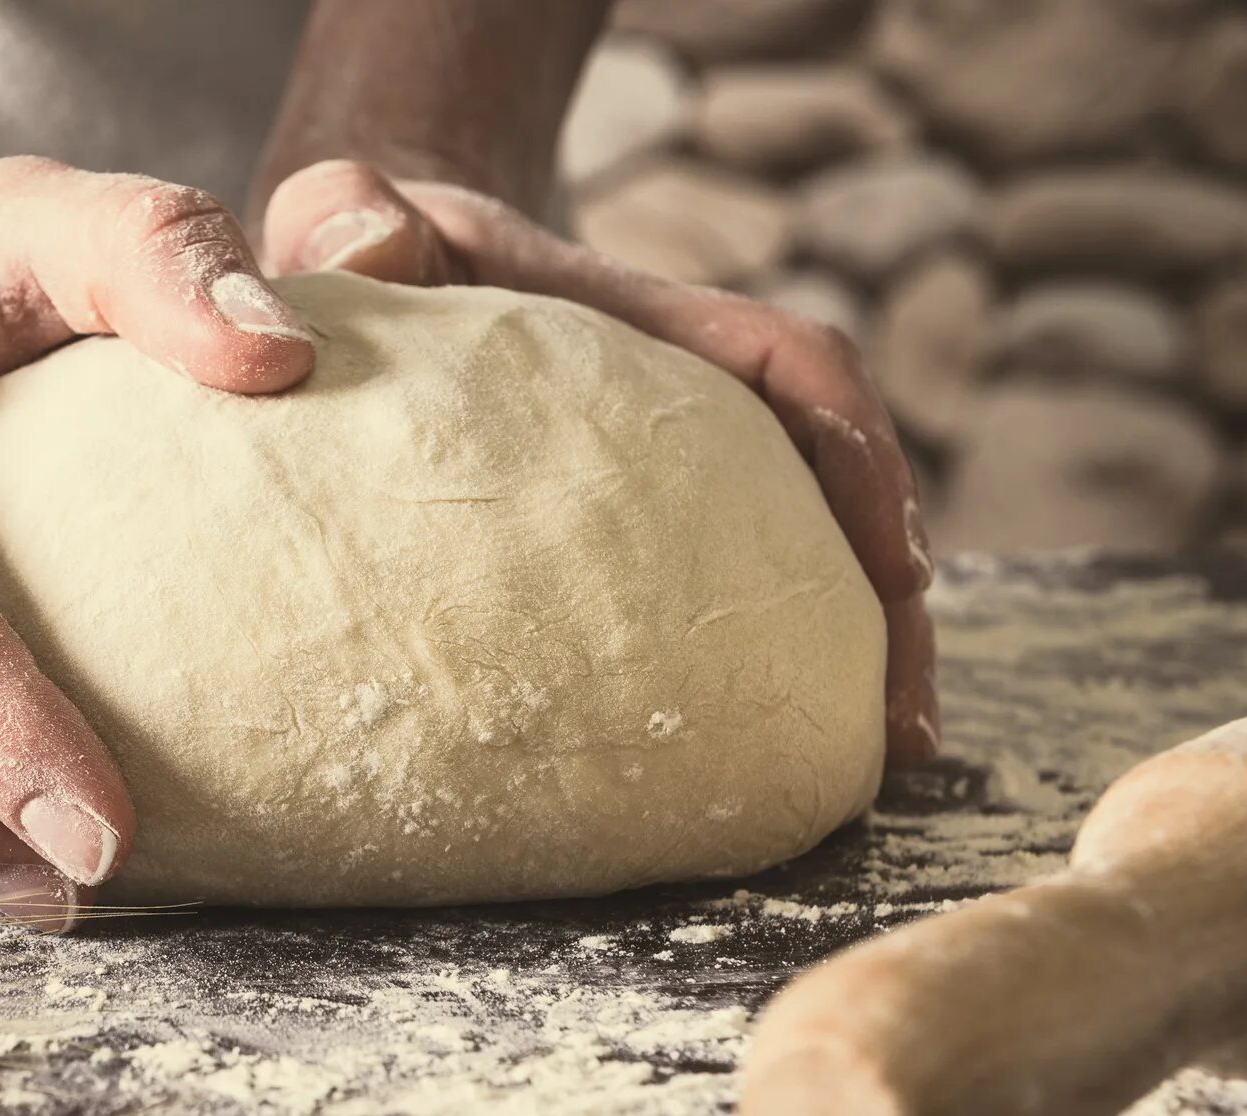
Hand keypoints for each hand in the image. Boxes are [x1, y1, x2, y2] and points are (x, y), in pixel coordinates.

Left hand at [259, 160, 939, 771]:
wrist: (352, 270)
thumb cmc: (355, 247)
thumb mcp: (344, 213)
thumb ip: (349, 213)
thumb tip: (378, 255)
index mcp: (629, 320)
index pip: (784, 366)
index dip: (856, 457)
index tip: (898, 565)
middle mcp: (669, 391)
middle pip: (824, 482)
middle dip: (884, 598)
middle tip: (902, 731)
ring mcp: (650, 466)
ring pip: (780, 552)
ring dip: (837, 651)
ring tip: (865, 771)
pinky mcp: (613, 531)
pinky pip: (701, 596)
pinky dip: (737, 673)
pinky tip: (736, 770)